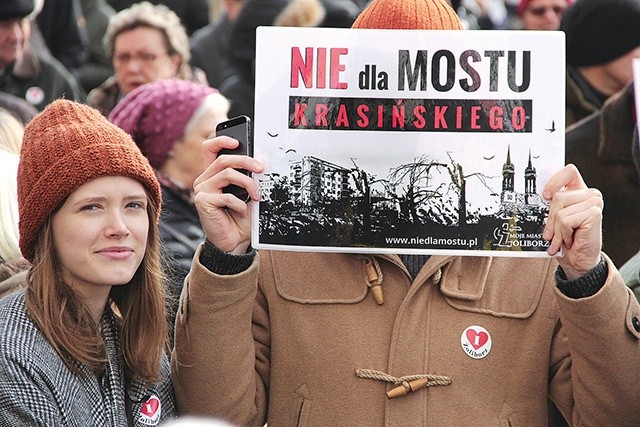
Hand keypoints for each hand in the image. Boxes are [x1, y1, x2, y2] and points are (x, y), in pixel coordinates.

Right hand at [193, 135, 263, 253]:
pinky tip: (242, 212)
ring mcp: (201, 190)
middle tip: (261, 168)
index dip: (222, 141)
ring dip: (247, 184)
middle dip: (246, 161)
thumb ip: (249, 177)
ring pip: (227, 174)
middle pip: (224, 159)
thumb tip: (260, 161)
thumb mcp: (248, 193)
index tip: (238, 142)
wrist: (235, 241)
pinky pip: (226, 196)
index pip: (210, 149)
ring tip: (256, 196)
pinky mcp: (202, 202)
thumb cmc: (241, 218)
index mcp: (214, 174)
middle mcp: (205, 179)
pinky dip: (240, 204)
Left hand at [542, 164, 602, 279]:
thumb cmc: (566, 239)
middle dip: (550, 219)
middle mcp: (588, 194)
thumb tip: (535, 197)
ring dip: (557, 229)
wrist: (577, 260)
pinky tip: (571, 239)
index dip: (555, 181)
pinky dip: (563, 234)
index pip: (569, 171)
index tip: (545, 196)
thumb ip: (550, 206)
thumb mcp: (554, 219)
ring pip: (559, 211)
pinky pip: (565, 220)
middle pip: (558, 196)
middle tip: (552, 233)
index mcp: (578, 191)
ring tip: (563, 237)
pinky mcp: (594, 214)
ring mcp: (594, 203)